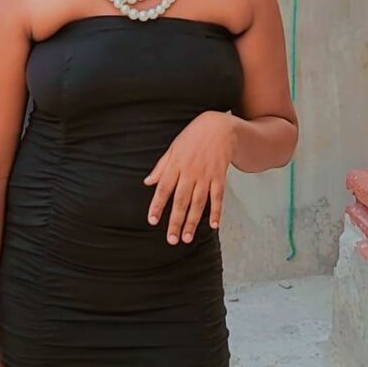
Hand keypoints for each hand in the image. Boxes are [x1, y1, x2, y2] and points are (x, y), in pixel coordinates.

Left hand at [143, 110, 236, 243]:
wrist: (219, 127)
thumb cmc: (193, 137)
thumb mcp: (173, 148)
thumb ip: (161, 167)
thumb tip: (148, 182)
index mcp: (175, 165)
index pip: (163, 188)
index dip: (157, 205)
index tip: (153, 221)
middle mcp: (190, 172)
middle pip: (181, 200)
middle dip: (175, 221)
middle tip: (171, 239)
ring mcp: (206, 175)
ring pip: (198, 202)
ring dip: (192, 221)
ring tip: (187, 238)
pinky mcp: (220, 176)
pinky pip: (218, 197)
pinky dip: (216, 211)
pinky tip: (213, 225)